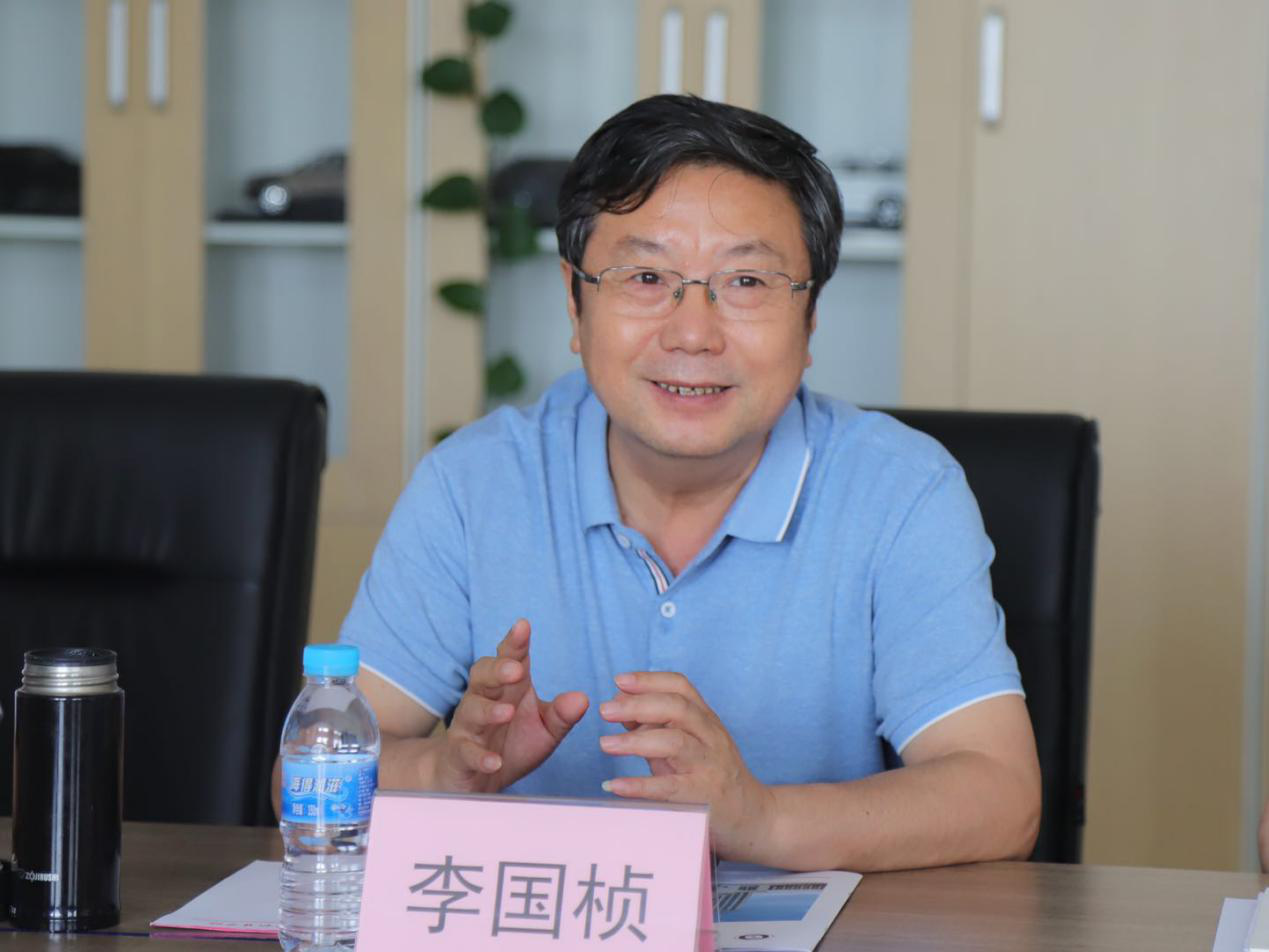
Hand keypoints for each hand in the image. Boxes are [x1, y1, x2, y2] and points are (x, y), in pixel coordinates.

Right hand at [436, 619, 587, 792]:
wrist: (478, 781)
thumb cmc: (513, 745)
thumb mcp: (545, 730)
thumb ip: (562, 715)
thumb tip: (582, 698)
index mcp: (508, 688)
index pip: (510, 659)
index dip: (515, 643)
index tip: (523, 625)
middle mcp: (484, 700)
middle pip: (483, 676)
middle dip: (498, 670)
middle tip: (516, 669)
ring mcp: (469, 727)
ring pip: (472, 710)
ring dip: (489, 711)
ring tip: (507, 713)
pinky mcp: (459, 755)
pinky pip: (466, 752)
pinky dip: (480, 756)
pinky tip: (494, 760)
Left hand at [597, 671, 774, 858]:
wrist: (753, 817)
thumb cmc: (712, 777)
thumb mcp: (689, 745)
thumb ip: (658, 727)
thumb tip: (621, 709)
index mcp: (706, 719)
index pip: (680, 687)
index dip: (649, 680)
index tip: (619, 681)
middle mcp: (711, 736)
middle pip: (676, 708)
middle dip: (638, 705)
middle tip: (605, 710)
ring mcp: (710, 765)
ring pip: (675, 742)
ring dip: (636, 741)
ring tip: (606, 744)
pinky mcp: (705, 797)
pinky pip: (671, 787)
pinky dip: (640, 785)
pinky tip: (615, 785)